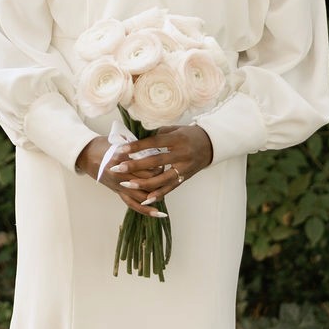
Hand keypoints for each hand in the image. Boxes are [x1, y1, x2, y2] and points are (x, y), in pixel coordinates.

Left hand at [76, 124, 212, 214]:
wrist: (210, 145)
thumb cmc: (188, 134)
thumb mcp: (174, 129)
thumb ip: (157, 134)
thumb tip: (135, 137)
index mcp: (177, 139)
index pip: (153, 143)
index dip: (137, 146)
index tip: (121, 150)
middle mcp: (181, 154)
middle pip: (156, 161)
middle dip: (135, 166)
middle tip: (117, 168)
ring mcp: (184, 168)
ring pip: (162, 178)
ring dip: (143, 184)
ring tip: (127, 185)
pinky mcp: (185, 178)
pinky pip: (171, 188)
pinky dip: (158, 194)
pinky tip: (146, 199)